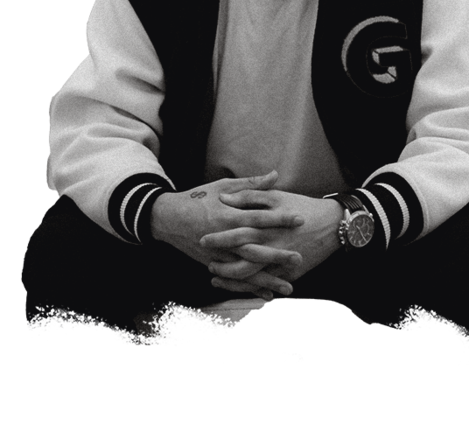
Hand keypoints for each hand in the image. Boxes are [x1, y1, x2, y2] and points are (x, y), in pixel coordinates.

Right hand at [150, 172, 306, 296]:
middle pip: (254, 248)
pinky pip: (234, 279)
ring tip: (288, 288)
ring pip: (246, 269)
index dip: (279, 218)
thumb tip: (276, 175)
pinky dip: (250, 287)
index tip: (300, 220)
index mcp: (228, 214)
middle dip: (277, 255)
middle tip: (299, 258)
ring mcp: (218, 254)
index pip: (258, 217)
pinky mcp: (213, 264)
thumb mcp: (223, 187)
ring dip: (267, 279)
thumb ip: (251, 184)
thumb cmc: (198, 198)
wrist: (168, 218)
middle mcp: (224, 237)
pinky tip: (267, 294)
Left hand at [200, 190, 343, 294]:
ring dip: (232, 280)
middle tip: (207, 263)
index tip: (202, 240)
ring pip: (252, 278)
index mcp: (267, 226)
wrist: (333, 225)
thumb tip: (223, 198)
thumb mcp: (276, 196)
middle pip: (242, 261)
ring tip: (215, 277)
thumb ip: (248, 195)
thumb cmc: (302, 206)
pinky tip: (238, 286)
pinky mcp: (290, 274)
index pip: (237, 234)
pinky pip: (267, 284)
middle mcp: (273, 247)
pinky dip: (251, 287)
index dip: (218, 238)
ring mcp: (281, 264)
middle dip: (222, 265)